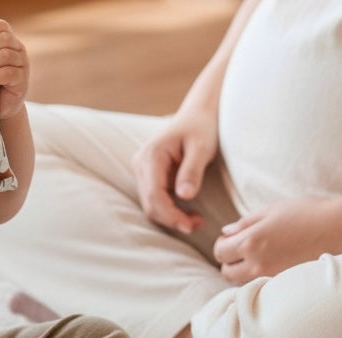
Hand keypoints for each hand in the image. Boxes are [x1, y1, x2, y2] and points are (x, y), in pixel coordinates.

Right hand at [132, 109, 217, 234]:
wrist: (197, 115)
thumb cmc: (201, 127)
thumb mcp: (201, 147)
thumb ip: (192, 171)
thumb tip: (184, 196)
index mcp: (151, 155)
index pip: (154, 196)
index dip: (171, 216)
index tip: (192, 226)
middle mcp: (141, 163)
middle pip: (149, 204)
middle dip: (172, 219)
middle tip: (199, 224)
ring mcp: (142, 169)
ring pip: (151, 204)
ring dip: (171, 217)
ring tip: (197, 219)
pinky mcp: (148, 175)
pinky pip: (155, 199)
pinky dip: (170, 210)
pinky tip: (188, 211)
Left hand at [213, 196, 335, 282]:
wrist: (340, 229)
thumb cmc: (305, 213)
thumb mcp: (270, 210)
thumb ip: (245, 223)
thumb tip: (226, 232)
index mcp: (252, 242)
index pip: (221, 252)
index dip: (222, 244)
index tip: (231, 238)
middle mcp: (260, 264)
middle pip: (227, 273)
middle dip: (229, 261)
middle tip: (240, 248)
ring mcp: (274, 277)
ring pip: (244, 283)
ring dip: (243, 272)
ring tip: (257, 256)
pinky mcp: (288, 284)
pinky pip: (264, 287)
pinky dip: (260, 279)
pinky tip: (272, 264)